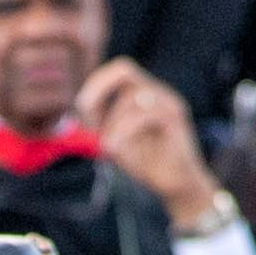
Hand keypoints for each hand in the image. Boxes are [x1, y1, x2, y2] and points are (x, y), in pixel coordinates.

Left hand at [77, 59, 222, 227]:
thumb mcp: (118, 142)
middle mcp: (159, 92)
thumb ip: (101, 126)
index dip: (96, 84)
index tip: (82, 110)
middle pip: (124, 68)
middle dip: (98, 86)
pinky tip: (114, 149)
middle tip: (83, 108)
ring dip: (112, 123)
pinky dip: (122, 131)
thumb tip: (76, 115)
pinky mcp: (175, 118)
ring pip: (130, 98)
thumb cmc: (149, 163)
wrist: (178, 186)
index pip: (118, 71)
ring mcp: (169, 102)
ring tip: (109, 147)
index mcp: (145, 93)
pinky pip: (143, 115)